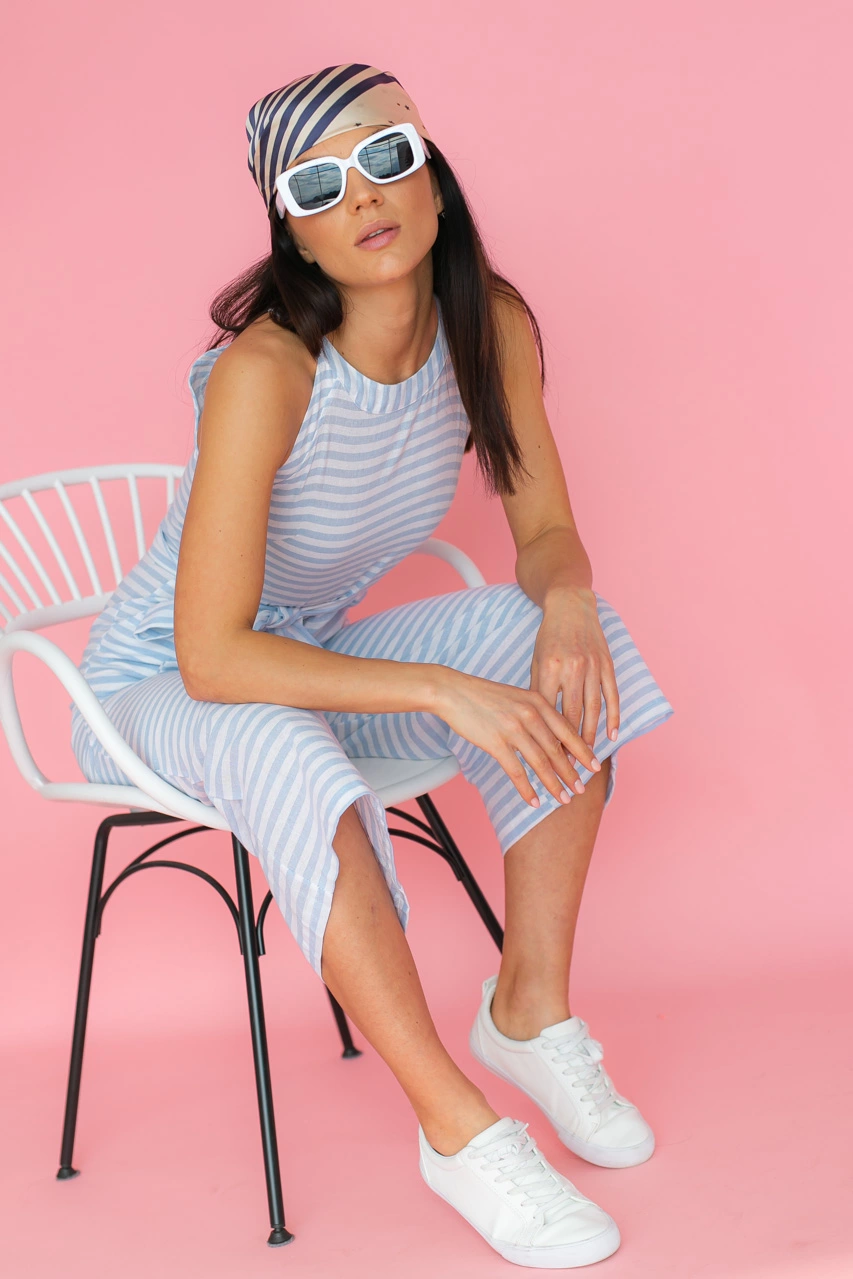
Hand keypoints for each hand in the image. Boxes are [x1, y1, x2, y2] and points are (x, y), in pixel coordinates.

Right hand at [432, 668, 601, 807]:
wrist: (454, 691)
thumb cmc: (484, 695)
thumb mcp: (517, 697)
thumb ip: (536, 712)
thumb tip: (552, 735)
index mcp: (538, 702)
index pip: (568, 730)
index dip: (583, 751)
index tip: (595, 766)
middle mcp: (530, 715)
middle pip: (557, 750)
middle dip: (572, 773)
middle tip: (581, 789)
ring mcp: (513, 729)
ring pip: (541, 763)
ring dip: (554, 785)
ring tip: (564, 799)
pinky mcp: (496, 743)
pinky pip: (516, 772)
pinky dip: (527, 790)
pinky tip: (534, 801)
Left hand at [530, 587, 619, 754]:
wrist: (571, 606)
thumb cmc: (549, 637)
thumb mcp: (536, 661)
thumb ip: (538, 690)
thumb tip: (538, 725)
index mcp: (548, 669)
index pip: (547, 713)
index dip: (548, 738)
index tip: (545, 760)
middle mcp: (571, 668)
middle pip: (571, 716)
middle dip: (569, 745)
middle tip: (567, 768)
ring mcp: (592, 666)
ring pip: (592, 710)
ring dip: (590, 737)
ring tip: (587, 758)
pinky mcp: (607, 664)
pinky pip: (612, 696)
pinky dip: (613, 717)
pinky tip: (611, 736)